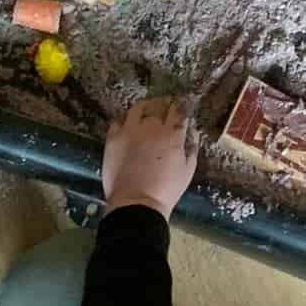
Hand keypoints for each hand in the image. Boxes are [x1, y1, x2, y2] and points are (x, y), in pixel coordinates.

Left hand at [103, 95, 199, 217]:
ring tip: (147, 109)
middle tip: (167, 104)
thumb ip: (192, 147)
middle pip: (159, 105)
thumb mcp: (188, 170)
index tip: (183, 102)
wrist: (136, 203)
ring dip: (146, 106)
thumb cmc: (167, 190)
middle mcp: (152, 127)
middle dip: (165, 102)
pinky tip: (128, 124)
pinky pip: (118, 121)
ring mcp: (130, 130)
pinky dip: (125, 120)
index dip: (182, 104)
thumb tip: (192, 130)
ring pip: (138, 108)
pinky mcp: (113, 138)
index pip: (179, 110)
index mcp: (172, 134)